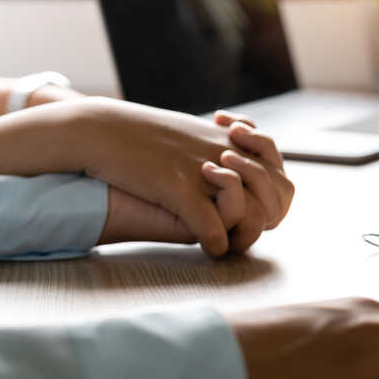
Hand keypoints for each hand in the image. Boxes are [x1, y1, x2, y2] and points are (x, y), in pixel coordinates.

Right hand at [72, 99, 290, 256]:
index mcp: (231, 139)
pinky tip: (211, 250)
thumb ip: (216, 146)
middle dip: (269, 215)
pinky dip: (217, 244)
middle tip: (246, 228)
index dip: (275, 196)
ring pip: (252, 210)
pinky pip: (213, 226)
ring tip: (229, 241)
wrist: (99, 128)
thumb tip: (234, 166)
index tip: (257, 208)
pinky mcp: (179, 187)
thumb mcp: (189, 131)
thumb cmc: (140, 133)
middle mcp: (227, 152)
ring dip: (246, 233)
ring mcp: (205, 169)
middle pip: (276, 191)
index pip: (279, 172)